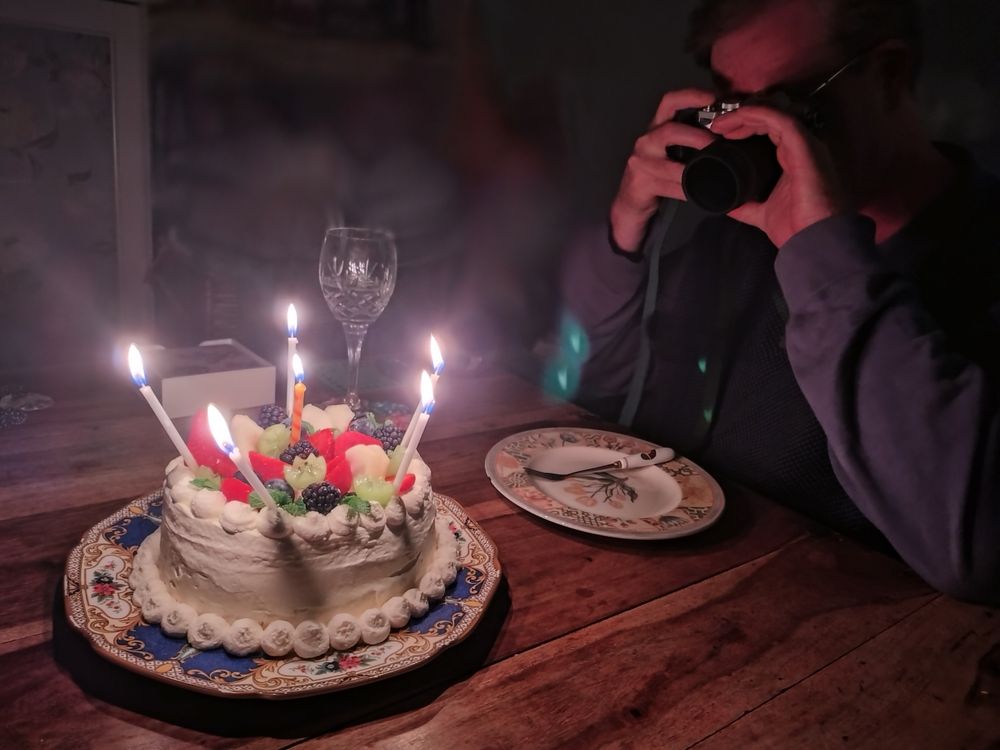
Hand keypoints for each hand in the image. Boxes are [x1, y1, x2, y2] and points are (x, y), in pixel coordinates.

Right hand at [609, 88, 715, 250]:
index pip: (668, 102)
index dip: (690, 96)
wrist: (631, 199)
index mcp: (656, 128)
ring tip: (712, 174)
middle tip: (716, 144)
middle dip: (696, 137)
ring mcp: (641, 163)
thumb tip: (724, 133)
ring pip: (671, 167)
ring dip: (694, 171)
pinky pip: (670, 188)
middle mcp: (646, 141)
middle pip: (670, 131)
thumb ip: (688, 138)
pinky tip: (698, 193)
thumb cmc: (657, 171)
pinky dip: (687, 191)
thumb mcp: (669, 149)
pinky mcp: (641, 184)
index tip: (712, 98)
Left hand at [710, 105, 846, 247]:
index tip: (719, 135)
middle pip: (770, 120)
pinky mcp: (805, 148)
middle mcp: (800, 148)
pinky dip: (759, 114)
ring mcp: (805, 146)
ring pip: (774, 115)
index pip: (768, 132)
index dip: (744, 126)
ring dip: (745, 114)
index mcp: (791, 160)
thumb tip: (725, 203)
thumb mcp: (761, 213)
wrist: (814, 242)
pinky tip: (740, 117)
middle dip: (741, 118)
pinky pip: (782, 121)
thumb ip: (745, 206)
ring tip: (721, 124)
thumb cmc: (796, 228)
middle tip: (716, 126)